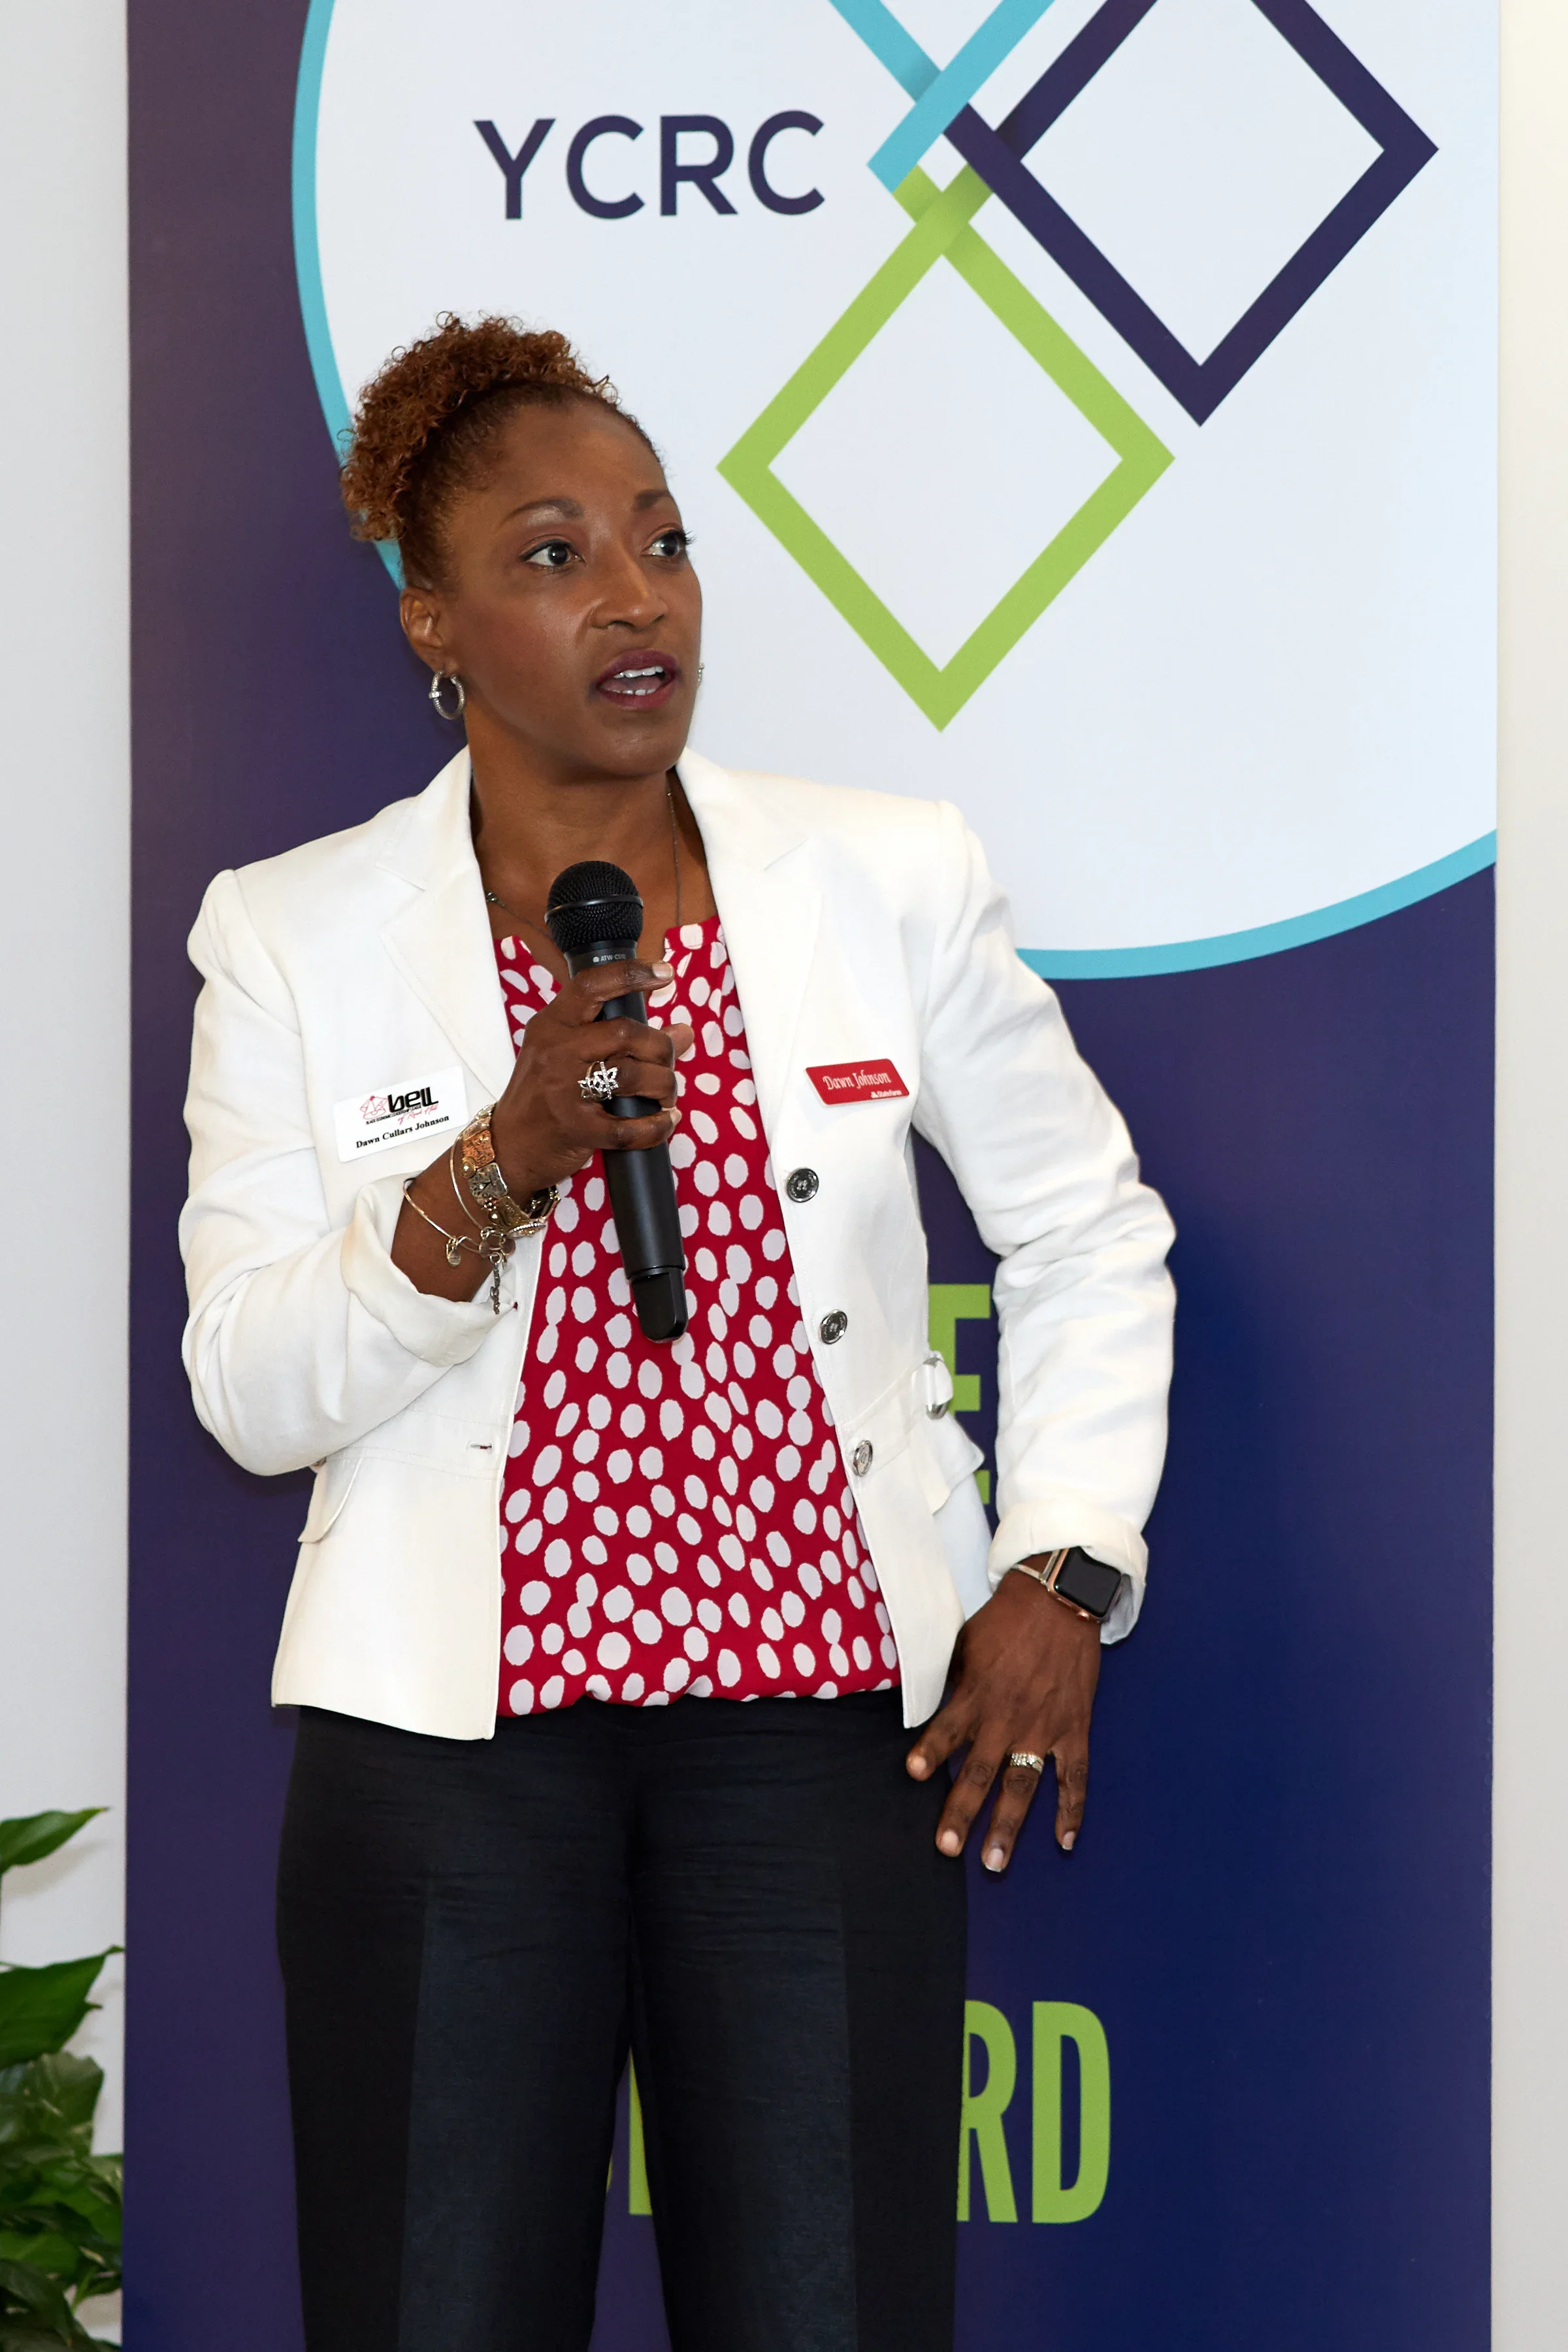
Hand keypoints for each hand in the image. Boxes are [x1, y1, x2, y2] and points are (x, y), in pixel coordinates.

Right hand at [489, 958, 693, 1199]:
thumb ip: (618, 1035)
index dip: (631, 974)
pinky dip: (658, 1126)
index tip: (664, 973)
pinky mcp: (576, 1129)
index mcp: (553, 1025)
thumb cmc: (542, 1094)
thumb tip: (682, 1032)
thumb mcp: (567, 1053)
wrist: (510, 1145)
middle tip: (666, 1062)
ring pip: (634, 1076)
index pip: (591, 986)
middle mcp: (556, 1052)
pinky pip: (630, 1128)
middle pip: (626, 1032)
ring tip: (667, 1094)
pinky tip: (667, 1121)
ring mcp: (564, 1091)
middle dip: (661, 1048)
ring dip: (664, 1085)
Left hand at [906, 1564, 1101, 1869]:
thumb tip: (933, 1706)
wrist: (1060, 1599)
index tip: (913, 1774)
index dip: (930, 1751)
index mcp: (979, 1694)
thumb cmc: (1007, 1620)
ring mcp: (1044, 1729)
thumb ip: (953, 1681)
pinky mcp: (1074, 1729)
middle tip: (947, 1848)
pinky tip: (1064, 1842)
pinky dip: (1071, 1811)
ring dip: (1009, 1827)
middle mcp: (1009, 1718)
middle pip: (982, 1773)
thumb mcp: (967, 1643)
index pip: (947, 1729)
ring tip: (994, 1863)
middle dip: (963, 1813)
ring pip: (1023, 1787)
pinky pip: (1074, 1778)